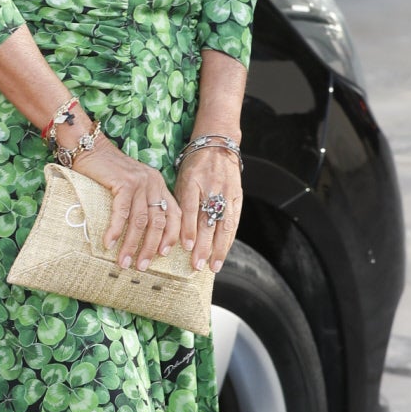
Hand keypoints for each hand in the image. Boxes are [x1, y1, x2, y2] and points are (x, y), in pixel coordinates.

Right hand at [70, 136, 180, 270]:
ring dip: (131, 245)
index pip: (174, 214)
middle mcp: (153, 183)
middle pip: (159, 223)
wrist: (89, 147)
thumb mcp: (130, 187)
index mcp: (158, 185)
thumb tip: (139, 236)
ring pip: (141, 222)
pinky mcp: (124, 182)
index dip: (173, 236)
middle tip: (142, 267)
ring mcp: (140, 182)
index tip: (166, 256)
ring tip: (124, 262)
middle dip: (151, 248)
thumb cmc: (106, 171)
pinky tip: (108, 244)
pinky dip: (116, 231)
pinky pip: (122, 213)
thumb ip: (139, 204)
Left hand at [173, 144, 241, 273]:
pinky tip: (224, 252)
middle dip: (203, 246)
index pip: (191, 208)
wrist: (217, 145)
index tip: (186, 247)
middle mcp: (211, 188)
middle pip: (208, 221)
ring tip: (213, 266)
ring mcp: (226, 193)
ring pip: (223, 225)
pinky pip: (233, 222)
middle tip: (197, 265)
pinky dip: (228, 239)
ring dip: (218, 248)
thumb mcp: (182, 178)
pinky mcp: (237, 197)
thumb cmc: (194, 165)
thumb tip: (173, 230)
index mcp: (192, 182)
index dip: (189, 229)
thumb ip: (179, 202)